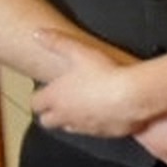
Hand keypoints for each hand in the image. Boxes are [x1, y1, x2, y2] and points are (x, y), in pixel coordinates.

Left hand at [30, 30, 144, 137]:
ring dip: (71, 119)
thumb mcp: (79, 51)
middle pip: (47, 122)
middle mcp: (64, 115)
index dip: (39, 97)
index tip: (46, 91)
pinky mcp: (101, 134)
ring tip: (83, 105)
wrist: (132, 96)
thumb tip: (37, 33)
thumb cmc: (104, 73)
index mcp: (55, 97)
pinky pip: (91, 132)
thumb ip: (57, 42)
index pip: (35, 104)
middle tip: (61, 101)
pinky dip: (93, 124)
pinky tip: (103, 112)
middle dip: (50, 113)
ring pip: (68, 128)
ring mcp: (82, 126)